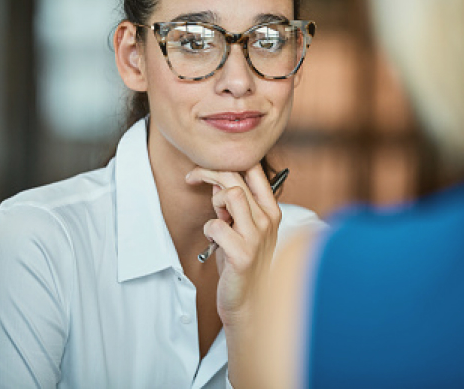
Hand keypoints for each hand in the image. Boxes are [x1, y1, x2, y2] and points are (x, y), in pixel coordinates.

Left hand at [185, 163, 281, 326]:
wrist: (249, 302)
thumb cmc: (244, 263)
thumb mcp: (243, 228)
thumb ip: (234, 205)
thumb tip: (217, 181)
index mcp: (271, 210)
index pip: (255, 169)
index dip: (228, 161)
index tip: (208, 167)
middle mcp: (268, 220)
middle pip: (237, 178)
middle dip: (209, 172)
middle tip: (192, 178)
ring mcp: (258, 236)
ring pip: (232, 194)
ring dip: (215, 201)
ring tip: (216, 217)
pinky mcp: (243, 254)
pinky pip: (216, 225)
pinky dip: (209, 230)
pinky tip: (215, 242)